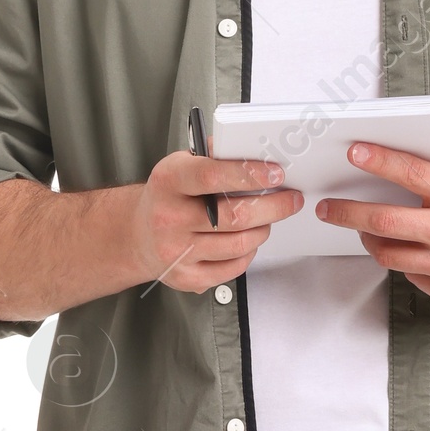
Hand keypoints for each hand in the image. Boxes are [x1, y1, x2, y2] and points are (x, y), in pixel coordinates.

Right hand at [134, 149, 302, 292]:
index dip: (249, 174)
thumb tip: (255, 152)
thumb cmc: (168, 197)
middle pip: (234, 216)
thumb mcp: (181, 165)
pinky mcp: (188, 278)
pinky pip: (234, 268)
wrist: (139, 235)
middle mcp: (169, 218)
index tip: (275, 174)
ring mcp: (177, 252)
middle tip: (290, 199)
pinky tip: (247, 240)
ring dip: (263, 230)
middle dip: (272, 207)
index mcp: (168, 182)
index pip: (212, 175)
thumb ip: (214, 156)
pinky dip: (248, 252)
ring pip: (239, 244)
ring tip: (266, 219)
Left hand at [317, 138, 429, 311]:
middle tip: (328, 208)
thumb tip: (404, 140)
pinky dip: (401, 259)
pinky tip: (405, 248)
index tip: (356, 153)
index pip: (410, 173)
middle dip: (348, 213)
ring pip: (388, 255)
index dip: (378, 160)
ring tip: (362, 229)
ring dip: (368, 240)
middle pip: (384, 223)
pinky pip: (409, 274)